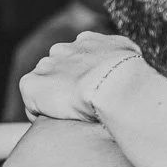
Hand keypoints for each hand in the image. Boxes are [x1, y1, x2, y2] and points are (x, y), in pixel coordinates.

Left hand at [19, 32, 142, 121]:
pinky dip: (42, 116)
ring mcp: (46, 66)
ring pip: (45, 90)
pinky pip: (32, 106)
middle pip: (59, 73)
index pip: (79, 60)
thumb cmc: (131, 77)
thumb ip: (125, 57)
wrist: (116, 85)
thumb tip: (131, 68)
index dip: (86, 80)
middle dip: (68, 90)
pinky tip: (59, 124)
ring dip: (55, 104)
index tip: (96, 96)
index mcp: (88, 42)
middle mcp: (64, 49)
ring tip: (72, 121)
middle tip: (84, 110)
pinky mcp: (32, 84)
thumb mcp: (134, 57)